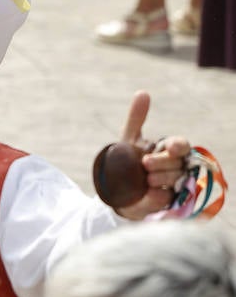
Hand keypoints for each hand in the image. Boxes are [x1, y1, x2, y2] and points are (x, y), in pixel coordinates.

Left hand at [114, 91, 192, 219]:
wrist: (116, 190)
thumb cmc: (126, 162)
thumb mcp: (128, 140)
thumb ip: (136, 119)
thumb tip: (143, 92)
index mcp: (167, 151)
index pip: (181, 145)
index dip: (178, 146)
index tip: (171, 147)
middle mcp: (174, 167)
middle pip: (178, 162)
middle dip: (163, 162)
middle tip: (145, 163)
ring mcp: (173, 186)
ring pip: (177, 180)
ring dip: (161, 178)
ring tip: (146, 178)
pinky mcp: (167, 204)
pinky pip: (168, 198)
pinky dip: (158, 195)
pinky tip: (149, 192)